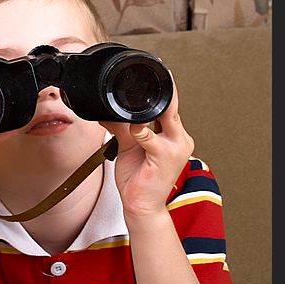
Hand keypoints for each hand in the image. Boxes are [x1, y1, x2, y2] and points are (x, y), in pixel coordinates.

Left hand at [101, 79, 193, 218]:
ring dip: (146, 110)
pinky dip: (141, 131)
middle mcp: (179, 139)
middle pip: (171, 107)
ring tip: (129, 106)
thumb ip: (120, 128)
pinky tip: (134, 129)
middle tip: (142, 79)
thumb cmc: (138, 180)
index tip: (148, 77)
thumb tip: (105, 113)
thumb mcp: (128, 147)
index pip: (169, 107)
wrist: (142, 207)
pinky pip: (152, 138)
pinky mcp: (166, 157)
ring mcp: (175, 148)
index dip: (160, 91)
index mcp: (173, 135)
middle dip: (161, 91)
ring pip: (165, 117)